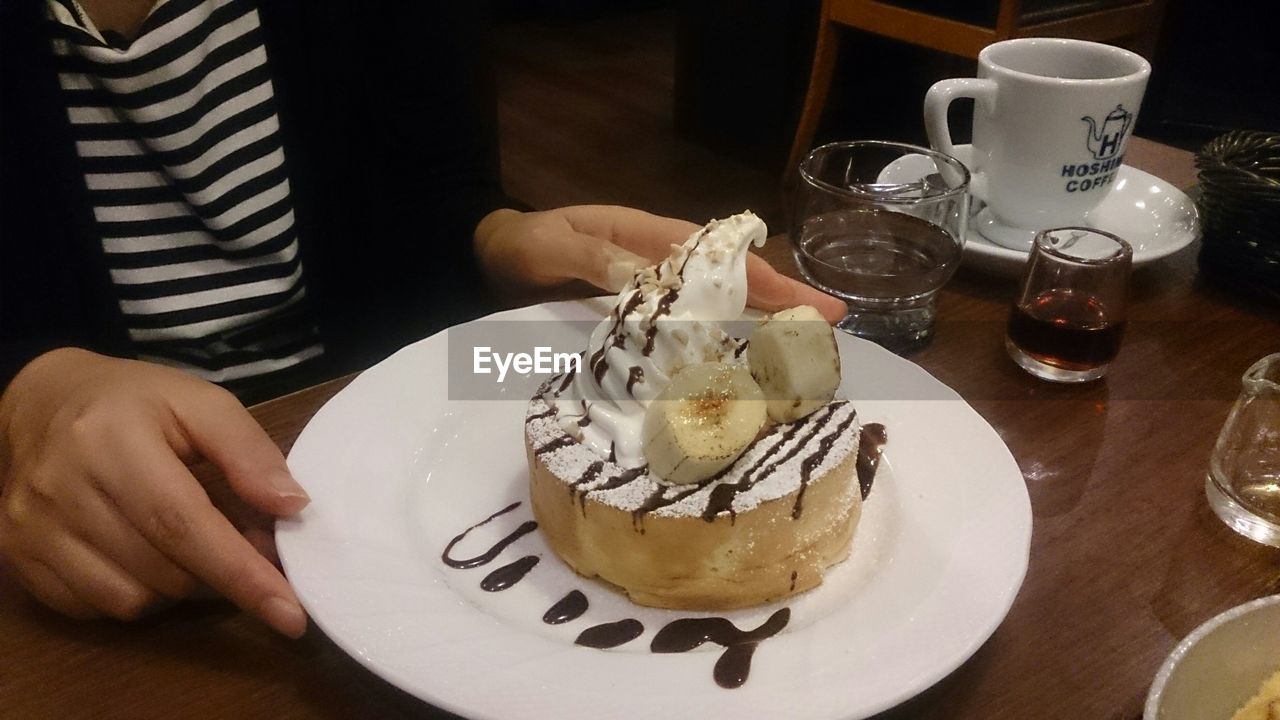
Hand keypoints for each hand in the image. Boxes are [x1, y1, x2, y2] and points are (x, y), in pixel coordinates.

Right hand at [0, 349, 308, 636]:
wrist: (40, 403)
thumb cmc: (133, 402)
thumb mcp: (199, 402)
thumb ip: (248, 450)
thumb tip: (293, 506)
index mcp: (110, 440)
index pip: (183, 524)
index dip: (241, 573)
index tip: (290, 612)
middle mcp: (61, 489)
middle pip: (164, 570)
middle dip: (223, 576)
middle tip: (253, 553)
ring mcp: (32, 530)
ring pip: (134, 599)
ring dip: (184, 588)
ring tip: (199, 548)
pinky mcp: (19, 558)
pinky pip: (98, 607)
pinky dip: (140, 595)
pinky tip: (153, 558)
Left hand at [474, 205, 846, 321]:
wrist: (493, 259)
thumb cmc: (527, 244)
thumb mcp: (555, 244)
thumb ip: (592, 256)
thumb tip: (642, 273)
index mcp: (650, 237)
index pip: (719, 258)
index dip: (765, 279)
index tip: (808, 299)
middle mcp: (663, 267)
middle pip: (731, 285)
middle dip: (781, 305)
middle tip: (832, 331)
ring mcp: (652, 297)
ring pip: (716, 312)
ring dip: (758, 330)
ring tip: (804, 358)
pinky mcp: (636, 324)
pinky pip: (683, 336)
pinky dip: (714, 350)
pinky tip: (737, 377)